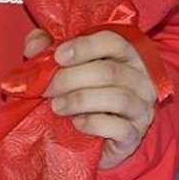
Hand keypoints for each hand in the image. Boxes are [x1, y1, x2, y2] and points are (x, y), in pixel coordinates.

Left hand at [24, 27, 157, 170]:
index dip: (85, 47)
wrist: (93, 137)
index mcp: (126, 54)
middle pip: (110, 71)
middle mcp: (141, 78)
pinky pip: (120, 128)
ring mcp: (142, 108)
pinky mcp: (135, 135)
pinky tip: (77, 123)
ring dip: (80, 100)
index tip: (58, 57)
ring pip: (117, 97)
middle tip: (47, 88)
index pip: (113, 41)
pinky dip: (95, 124)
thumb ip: (47, 48)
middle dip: (72, 78)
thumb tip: (36, 43)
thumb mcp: (63, 66)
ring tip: (57, 106)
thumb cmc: (81, 91)